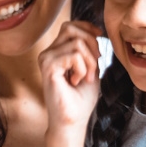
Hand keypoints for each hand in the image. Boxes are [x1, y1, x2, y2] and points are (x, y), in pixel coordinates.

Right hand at [38, 20, 103, 146]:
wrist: (72, 120)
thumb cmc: (80, 99)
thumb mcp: (89, 68)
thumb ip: (88, 50)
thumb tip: (93, 32)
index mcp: (56, 52)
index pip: (69, 26)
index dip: (87, 28)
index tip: (99, 38)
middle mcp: (48, 53)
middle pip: (72, 29)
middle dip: (92, 44)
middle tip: (94, 66)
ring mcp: (46, 59)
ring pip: (77, 43)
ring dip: (89, 61)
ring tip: (85, 77)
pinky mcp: (48, 68)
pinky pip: (74, 55)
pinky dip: (82, 68)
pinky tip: (76, 80)